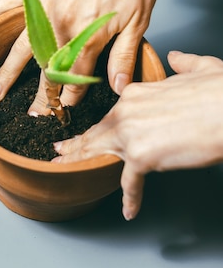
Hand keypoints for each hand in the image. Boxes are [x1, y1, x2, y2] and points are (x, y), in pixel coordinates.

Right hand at [0, 0, 172, 110]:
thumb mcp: (140, 19)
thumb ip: (124, 56)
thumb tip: (118, 88)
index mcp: (88, 34)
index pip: (75, 78)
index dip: (72, 97)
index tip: (67, 109)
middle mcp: (61, 24)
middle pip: (45, 69)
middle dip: (38, 96)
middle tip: (30, 115)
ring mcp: (45, 5)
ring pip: (20, 45)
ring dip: (6, 71)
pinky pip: (7, 2)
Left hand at [53, 51, 222, 219]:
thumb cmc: (220, 93)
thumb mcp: (200, 68)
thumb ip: (184, 63)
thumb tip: (177, 58)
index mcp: (136, 93)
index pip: (112, 113)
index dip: (100, 124)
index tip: (90, 129)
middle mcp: (127, 111)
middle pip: (96, 131)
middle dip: (75, 143)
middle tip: (59, 152)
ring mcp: (130, 134)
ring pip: (98, 152)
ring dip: (81, 162)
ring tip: (66, 170)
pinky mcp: (141, 157)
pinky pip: (130, 183)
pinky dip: (130, 198)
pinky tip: (129, 209)